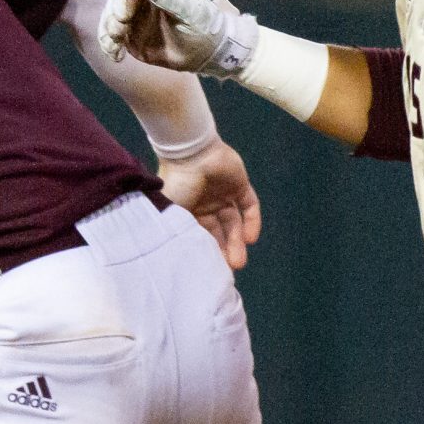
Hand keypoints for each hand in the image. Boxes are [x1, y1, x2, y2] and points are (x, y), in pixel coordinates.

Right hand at [100, 0, 260, 76]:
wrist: (211, 52)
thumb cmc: (206, 27)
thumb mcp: (192, 12)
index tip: (123, 16)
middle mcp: (143, 1)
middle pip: (116, 2)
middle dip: (112, 17)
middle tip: (118, 33)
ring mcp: (136, 20)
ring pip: (110, 20)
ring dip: (107, 32)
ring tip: (115, 47)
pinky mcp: (132, 38)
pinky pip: (113, 39)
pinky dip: (109, 46)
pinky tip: (115, 56)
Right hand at [158, 140, 262, 269]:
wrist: (191, 153)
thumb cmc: (177, 185)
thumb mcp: (171, 213)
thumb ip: (177, 233)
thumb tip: (179, 260)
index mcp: (186, 210)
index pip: (200, 235)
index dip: (207, 252)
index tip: (212, 271)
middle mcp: (204, 204)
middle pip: (218, 232)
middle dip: (224, 250)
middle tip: (230, 268)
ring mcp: (222, 194)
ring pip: (233, 222)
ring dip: (237, 241)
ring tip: (240, 261)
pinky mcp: (239, 185)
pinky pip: (249, 205)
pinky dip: (252, 221)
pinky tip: (251, 239)